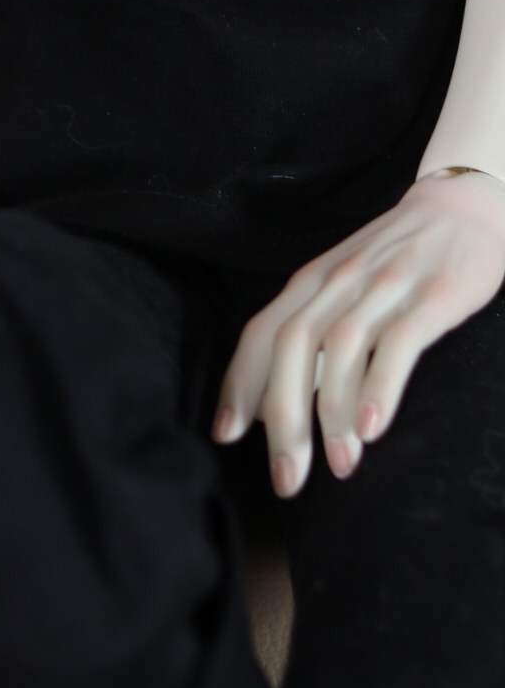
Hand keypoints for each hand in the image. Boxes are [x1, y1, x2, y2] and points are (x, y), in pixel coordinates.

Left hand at [213, 170, 504, 493]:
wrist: (463, 206)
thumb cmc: (396, 259)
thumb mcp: (343, 286)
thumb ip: (312, 331)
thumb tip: (275, 399)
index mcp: (312, 281)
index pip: (260, 332)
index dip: (238, 384)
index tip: (224, 436)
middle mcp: (339, 281)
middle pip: (291, 347)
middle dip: (283, 418)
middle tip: (286, 480)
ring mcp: (385, 285)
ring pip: (340, 348)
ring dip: (333, 413)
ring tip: (340, 466)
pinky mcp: (433, 294)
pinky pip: (399, 343)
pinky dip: (381, 385)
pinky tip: (373, 427)